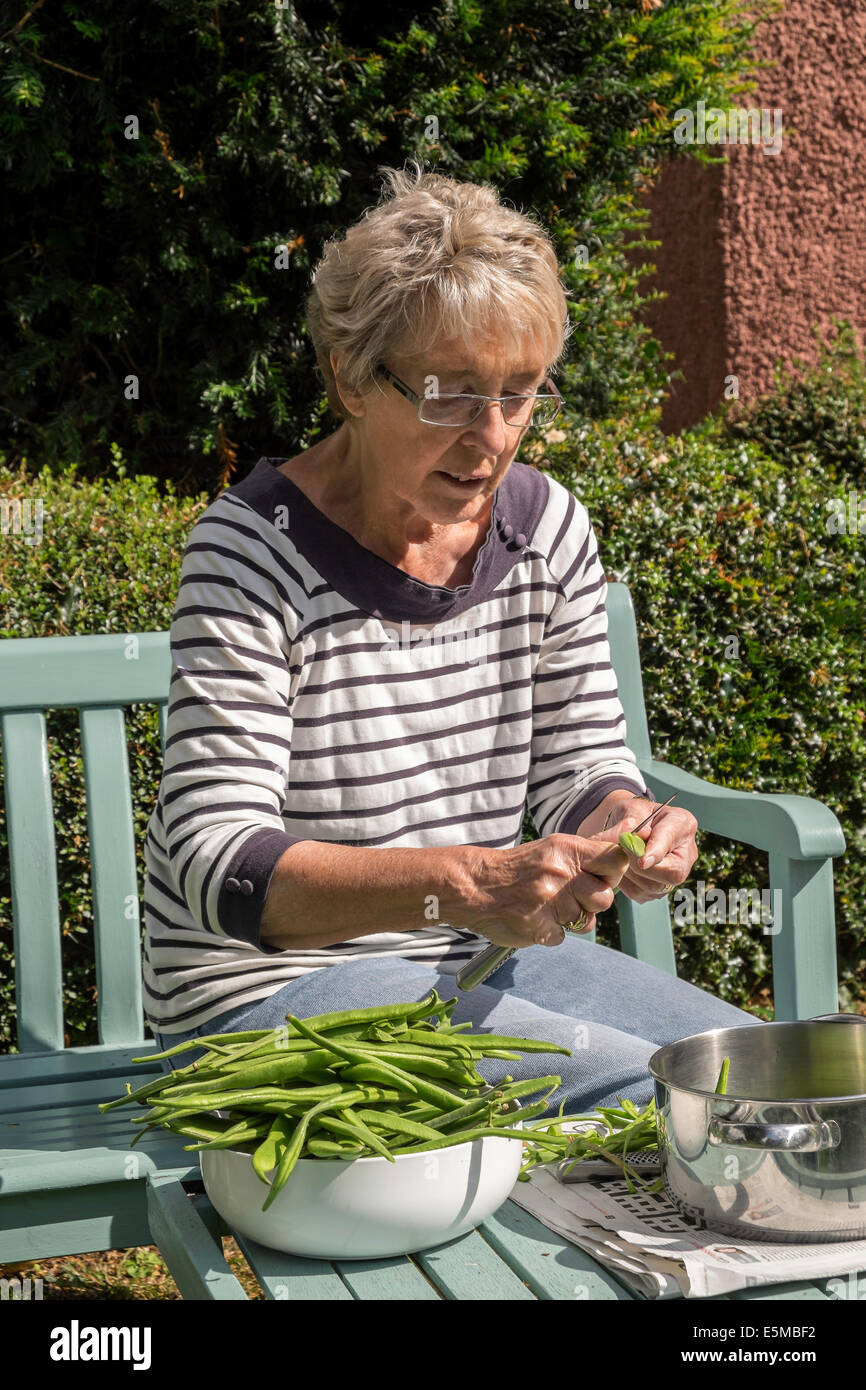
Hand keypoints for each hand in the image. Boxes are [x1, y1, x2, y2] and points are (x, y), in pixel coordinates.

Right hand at [460, 835, 629, 948]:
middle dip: (592, 900)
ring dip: (569, 918)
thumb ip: (586, 855)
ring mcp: (550, 903)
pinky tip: (534, 917)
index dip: (615, 872)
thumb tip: (625, 853)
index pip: (616, 860)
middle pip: (605, 897)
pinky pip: (563, 936)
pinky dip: (551, 931)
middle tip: (571, 895)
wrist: (475, 886)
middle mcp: (561, 874)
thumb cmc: (519, 868)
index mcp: (566, 850)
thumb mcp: (552, 849)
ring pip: (585, 921)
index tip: (603, 876)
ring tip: (547, 905)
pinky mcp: (539, 928)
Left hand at [591, 797, 697, 903]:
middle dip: (640, 866)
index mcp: (682, 824)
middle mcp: (686, 853)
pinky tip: (621, 865)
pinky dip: (625, 881)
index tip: (642, 861)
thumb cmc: (633, 814)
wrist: (629, 827)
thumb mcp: (628, 809)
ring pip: (652, 886)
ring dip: (628, 872)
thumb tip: (626, 840)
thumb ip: (627, 823)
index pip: (671, 841)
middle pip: (672, 873)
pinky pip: (640, 893)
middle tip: (620, 851)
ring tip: (618, 855)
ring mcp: (675, 874)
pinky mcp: (659, 890)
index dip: (656, 853)